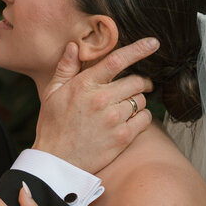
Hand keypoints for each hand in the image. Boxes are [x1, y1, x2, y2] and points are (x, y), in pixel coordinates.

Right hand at [32, 38, 156, 172]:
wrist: (56, 162)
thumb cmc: (53, 126)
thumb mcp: (52, 93)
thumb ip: (66, 68)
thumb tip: (75, 46)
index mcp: (84, 85)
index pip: (117, 60)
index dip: (138, 49)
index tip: (153, 43)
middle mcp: (101, 100)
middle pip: (136, 81)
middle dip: (139, 82)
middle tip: (136, 86)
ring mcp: (114, 119)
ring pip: (141, 100)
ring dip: (137, 101)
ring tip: (126, 108)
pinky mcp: (122, 138)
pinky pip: (145, 119)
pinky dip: (142, 118)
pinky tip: (129, 121)